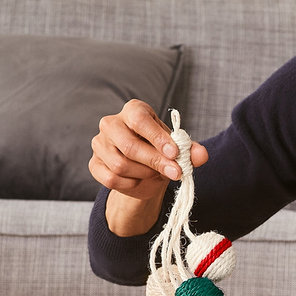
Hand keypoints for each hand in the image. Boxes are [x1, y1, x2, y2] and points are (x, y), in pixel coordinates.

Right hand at [90, 100, 208, 235]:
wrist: (146, 172)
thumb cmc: (162, 152)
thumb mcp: (178, 149)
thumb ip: (190, 151)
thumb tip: (202, 155)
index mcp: (134, 111)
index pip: (139, 119)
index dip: (157, 137)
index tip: (175, 153)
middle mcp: (111, 123)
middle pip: (129, 146)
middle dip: (155, 162)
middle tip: (176, 172)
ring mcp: (99, 143)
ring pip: (120, 165)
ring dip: (144, 174)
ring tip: (155, 173)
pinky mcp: (94, 164)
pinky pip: (111, 179)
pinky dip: (130, 184)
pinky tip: (139, 180)